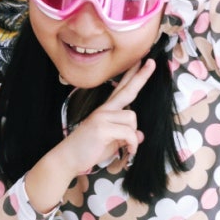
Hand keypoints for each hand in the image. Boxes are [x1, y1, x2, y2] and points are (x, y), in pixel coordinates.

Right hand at [23, 59, 154, 214]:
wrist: (68, 158)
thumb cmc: (89, 150)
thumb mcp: (112, 142)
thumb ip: (126, 136)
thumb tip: (140, 136)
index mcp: (107, 110)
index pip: (122, 89)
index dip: (132, 75)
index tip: (142, 61)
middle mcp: (105, 109)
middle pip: (127, 90)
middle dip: (140, 76)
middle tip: (151, 62)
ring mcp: (102, 116)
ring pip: (132, 118)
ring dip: (133, 135)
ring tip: (128, 147)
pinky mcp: (102, 127)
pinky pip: (129, 132)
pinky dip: (132, 144)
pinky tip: (128, 152)